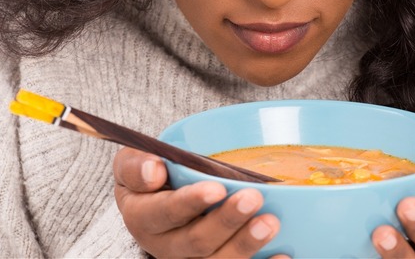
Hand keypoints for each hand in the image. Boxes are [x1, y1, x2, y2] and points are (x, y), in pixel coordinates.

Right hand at [113, 147, 280, 257]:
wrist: (155, 202)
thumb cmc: (150, 178)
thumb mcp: (131, 166)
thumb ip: (135, 165)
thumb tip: (154, 170)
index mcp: (144, 218)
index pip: (164, 213)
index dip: (189, 203)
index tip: (215, 188)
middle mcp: (167, 246)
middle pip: (196, 242)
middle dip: (226, 222)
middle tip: (252, 198)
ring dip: (246, 245)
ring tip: (270, 224)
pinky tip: (283, 257)